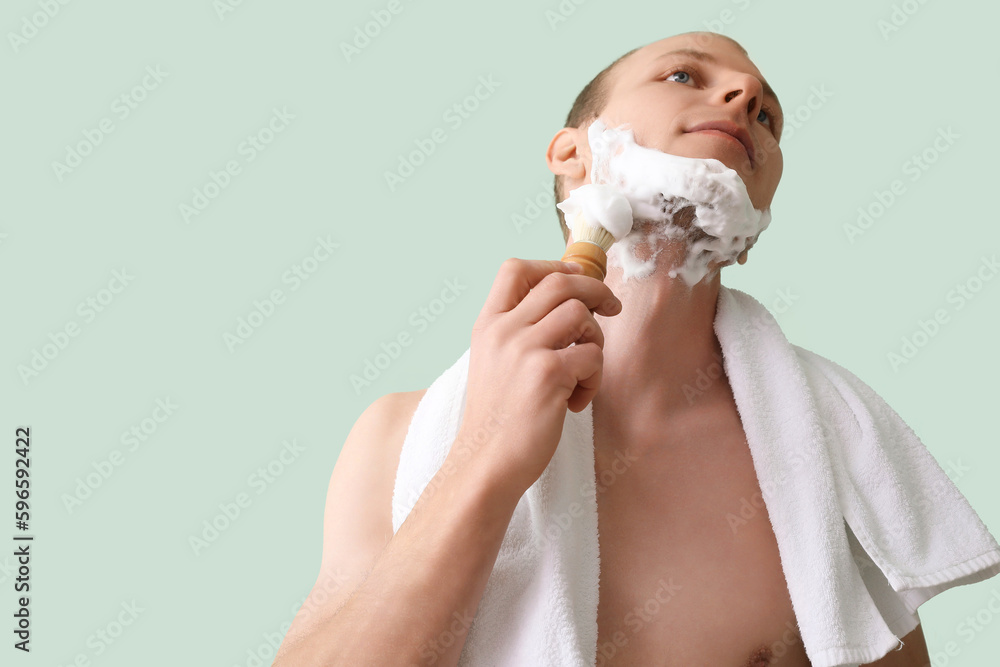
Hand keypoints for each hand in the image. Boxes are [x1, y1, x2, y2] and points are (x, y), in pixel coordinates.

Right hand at [454, 258, 621, 496]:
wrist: (486, 461)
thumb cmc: (497, 419)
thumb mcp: (492, 363)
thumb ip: (517, 333)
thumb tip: (564, 306)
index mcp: (488, 325)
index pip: (516, 269)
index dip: (553, 264)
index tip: (576, 276)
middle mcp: (504, 330)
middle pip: (560, 282)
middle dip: (595, 290)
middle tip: (611, 308)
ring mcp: (525, 349)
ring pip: (581, 315)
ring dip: (595, 341)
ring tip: (583, 374)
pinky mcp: (548, 373)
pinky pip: (593, 356)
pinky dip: (593, 379)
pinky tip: (575, 402)